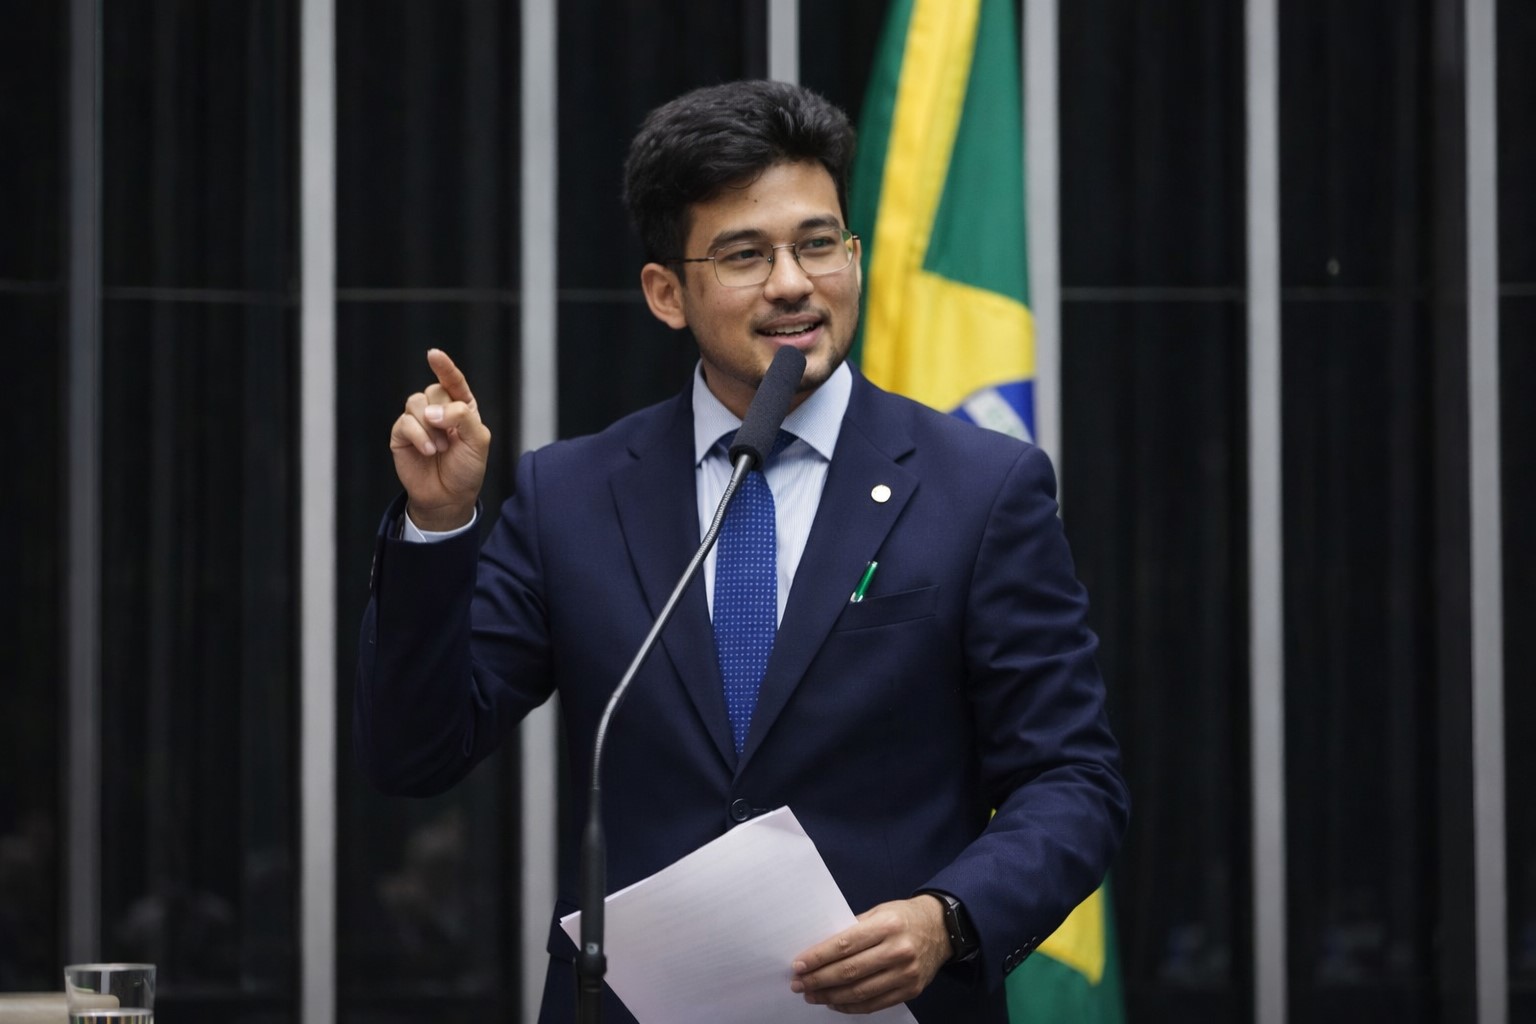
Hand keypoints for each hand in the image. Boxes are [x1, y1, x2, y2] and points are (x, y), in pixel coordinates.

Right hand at [389, 348, 491, 530]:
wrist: (448, 497)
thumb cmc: (467, 469)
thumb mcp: (478, 441)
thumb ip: (462, 417)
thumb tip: (431, 411)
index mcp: (462, 407)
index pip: (452, 381)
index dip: (444, 366)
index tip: (433, 354)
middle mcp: (439, 410)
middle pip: (434, 390)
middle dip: (444, 411)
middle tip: (451, 437)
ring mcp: (418, 421)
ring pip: (416, 402)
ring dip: (431, 426)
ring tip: (441, 448)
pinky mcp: (402, 434)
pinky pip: (405, 422)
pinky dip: (419, 435)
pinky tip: (429, 450)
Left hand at [789, 896, 950, 1013]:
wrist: (942, 929)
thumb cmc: (903, 917)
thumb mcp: (879, 911)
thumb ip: (853, 929)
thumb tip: (820, 950)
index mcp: (887, 925)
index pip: (844, 945)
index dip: (818, 957)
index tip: (798, 965)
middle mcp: (898, 950)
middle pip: (850, 971)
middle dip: (819, 980)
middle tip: (799, 983)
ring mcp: (906, 973)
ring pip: (860, 992)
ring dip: (830, 996)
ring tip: (811, 995)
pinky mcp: (911, 990)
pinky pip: (875, 1004)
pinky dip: (851, 1006)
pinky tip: (834, 1002)